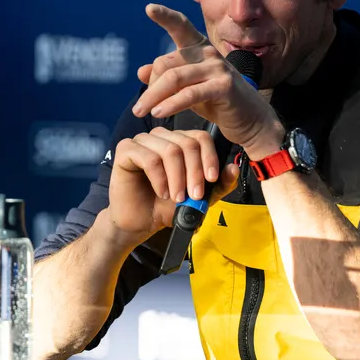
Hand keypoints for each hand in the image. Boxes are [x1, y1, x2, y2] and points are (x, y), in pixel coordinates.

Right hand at [106, 127, 239, 243]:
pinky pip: (149, 158)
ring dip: (177, 178)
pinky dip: (160, 179)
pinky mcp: (126, 149)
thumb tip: (233, 168)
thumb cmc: (165, 207)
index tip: (212, 180)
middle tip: (194, 196)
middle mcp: (161, 136)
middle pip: (187, 143)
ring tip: (175, 197)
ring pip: (170, 150)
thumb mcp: (199, 198)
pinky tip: (162, 192)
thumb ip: (219, 185)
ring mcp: (143, 140)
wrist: (140, 223)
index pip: (201, 137)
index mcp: (179, 141)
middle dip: (194, 173)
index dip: (209, 157)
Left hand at [132, 4, 283, 158]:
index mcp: (198, 48)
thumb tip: (140, 71)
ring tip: (141, 112)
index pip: (180, 27)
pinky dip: (171, 104)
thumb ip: (166, 79)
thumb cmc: (216, 101)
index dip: (165, 16)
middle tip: (139, 109)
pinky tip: (159, 113)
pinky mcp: (224, 85)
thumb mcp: (187, 88)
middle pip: (165, 64)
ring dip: (154, 97)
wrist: (249, 120)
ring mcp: (218, 67)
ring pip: (174, 78)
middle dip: (150, 88)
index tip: (149, 8)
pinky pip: (190, 93)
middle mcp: (208, 52)